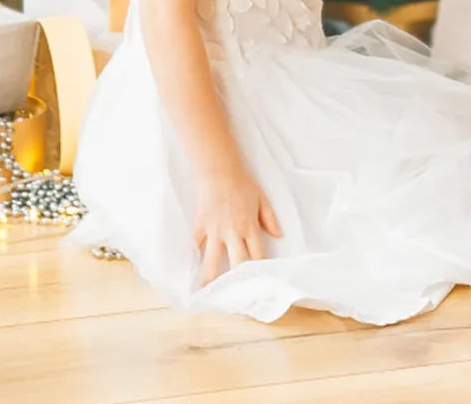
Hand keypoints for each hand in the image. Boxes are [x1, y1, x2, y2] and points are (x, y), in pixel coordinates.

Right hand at [193, 161, 282, 286]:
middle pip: (236, 264)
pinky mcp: (199, 227)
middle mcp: (233, 233)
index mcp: (250, 227)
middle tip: (235, 301)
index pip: (256, 256)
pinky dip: (194, 259)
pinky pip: (196, 247)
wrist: (218, 170)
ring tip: (207, 296)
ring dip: (210, 279)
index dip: (258, 273)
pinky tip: (190, 273)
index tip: (258, 287)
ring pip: (211, 262)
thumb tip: (280, 235)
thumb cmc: (242, 183)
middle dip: (236, 284)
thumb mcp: (261, 199)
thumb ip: (270, 218)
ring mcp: (214, 232)